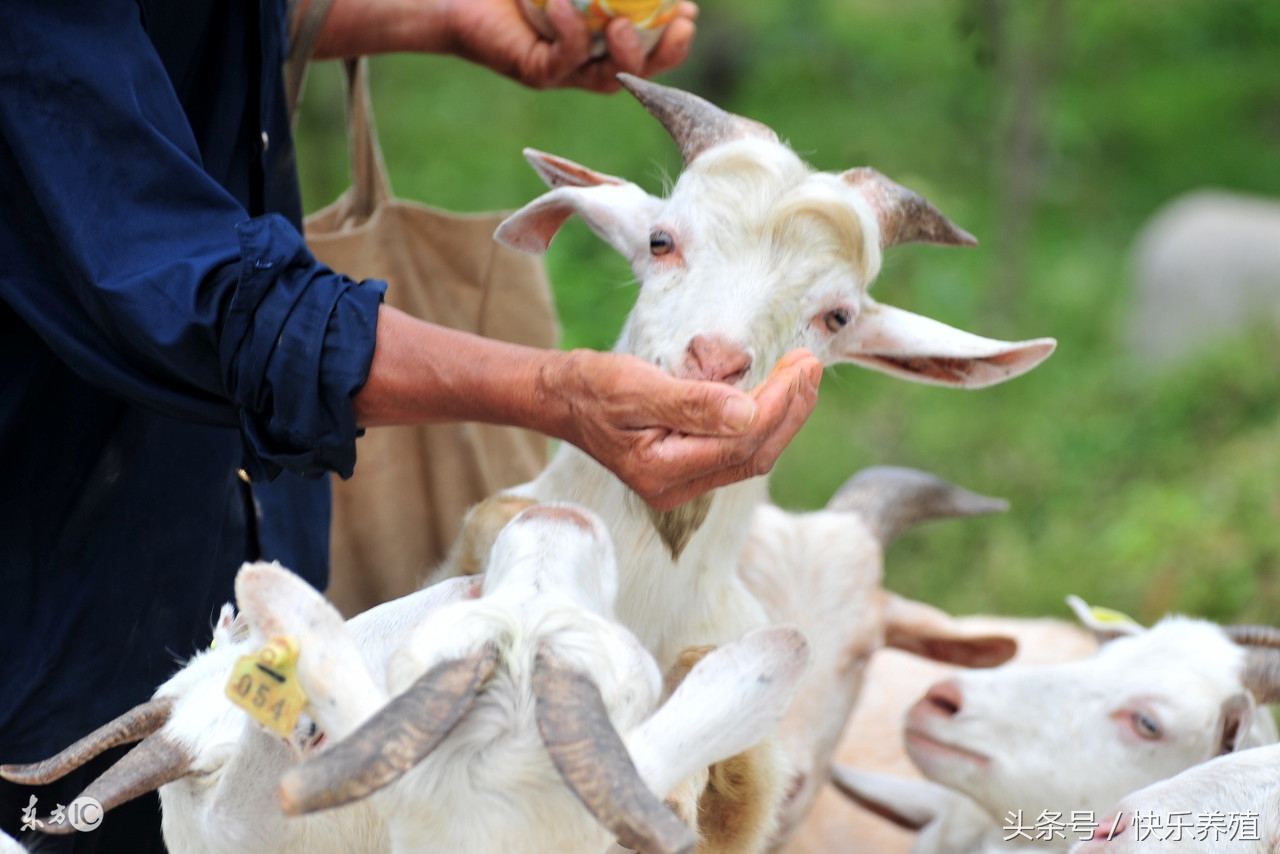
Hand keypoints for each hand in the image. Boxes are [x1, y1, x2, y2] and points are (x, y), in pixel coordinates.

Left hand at [442, 0, 698, 91]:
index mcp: (603, 37)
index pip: (651, 46)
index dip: (675, 36)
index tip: (689, 10)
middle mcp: (588, 59)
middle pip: (639, 71)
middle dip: (666, 54)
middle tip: (681, 25)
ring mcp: (563, 70)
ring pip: (606, 77)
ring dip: (623, 55)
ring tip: (622, 26)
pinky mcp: (536, 72)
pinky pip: (562, 60)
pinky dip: (569, 33)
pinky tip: (564, 6)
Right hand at [542, 349, 821, 509]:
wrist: (561, 399)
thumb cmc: (592, 386)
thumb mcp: (636, 386)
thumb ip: (691, 402)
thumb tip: (748, 412)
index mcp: (661, 471)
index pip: (739, 442)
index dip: (777, 404)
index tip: (798, 365)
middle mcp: (675, 488)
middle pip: (753, 455)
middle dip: (789, 410)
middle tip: (809, 365)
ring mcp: (681, 484)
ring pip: (750, 456)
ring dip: (783, 416)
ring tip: (803, 375)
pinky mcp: (686, 471)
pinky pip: (736, 451)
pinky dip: (763, 422)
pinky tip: (778, 395)